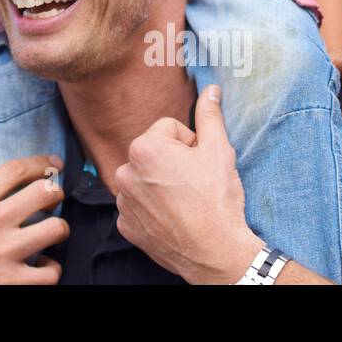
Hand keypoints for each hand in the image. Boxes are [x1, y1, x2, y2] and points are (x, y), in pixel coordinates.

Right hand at [0, 153, 68, 284]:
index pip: (15, 170)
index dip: (40, 163)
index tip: (51, 163)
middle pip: (43, 193)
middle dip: (55, 190)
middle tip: (54, 194)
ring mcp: (3, 253)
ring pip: (55, 229)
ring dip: (58, 228)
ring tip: (51, 230)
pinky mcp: (9, 282)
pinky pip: (49, 273)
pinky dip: (51, 269)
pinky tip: (42, 266)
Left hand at [113, 85, 263, 284]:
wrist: (216, 253)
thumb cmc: (217, 200)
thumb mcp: (218, 151)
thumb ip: (210, 115)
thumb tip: (210, 89)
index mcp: (143, 148)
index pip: (168, 129)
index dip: (190, 144)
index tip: (200, 163)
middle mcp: (125, 172)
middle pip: (154, 152)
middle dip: (173, 162)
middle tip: (194, 183)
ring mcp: (123, 201)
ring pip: (144, 177)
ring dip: (160, 184)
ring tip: (185, 201)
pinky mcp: (125, 225)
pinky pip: (138, 205)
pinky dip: (153, 208)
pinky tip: (173, 217)